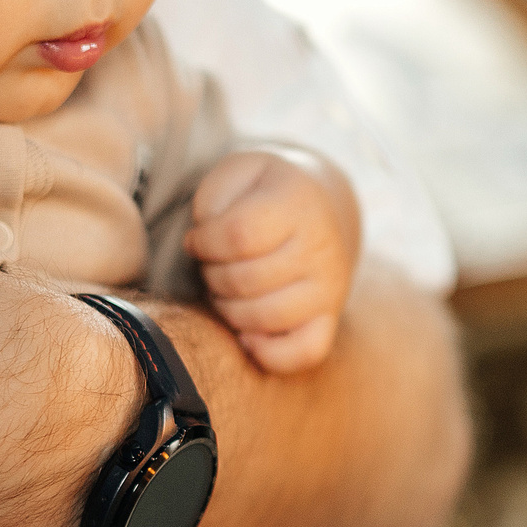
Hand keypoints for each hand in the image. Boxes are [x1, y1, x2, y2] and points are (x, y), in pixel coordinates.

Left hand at [185, 148, 360, 373]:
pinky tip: (247, 333)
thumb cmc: (261, 193)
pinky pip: (303, 353)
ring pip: (265, 318)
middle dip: (212, 276)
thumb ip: (212, 200)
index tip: (196, 240)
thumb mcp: (235, 173)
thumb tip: (202, 246)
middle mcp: (322, 246)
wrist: (317, 207)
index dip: (203, 243)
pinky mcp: (330, 319)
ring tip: (225, 290)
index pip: (238, 236)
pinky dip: (267, 352)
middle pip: (245, 281)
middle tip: (212, 265)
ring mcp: (330, 287)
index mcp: (298, 202)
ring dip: (228, 310)